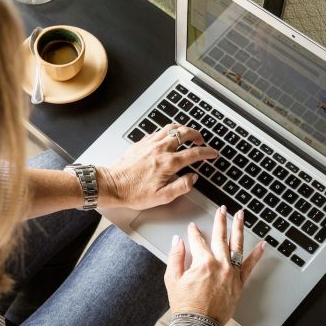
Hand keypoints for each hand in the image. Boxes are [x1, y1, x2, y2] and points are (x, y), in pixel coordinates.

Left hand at [98, 123, 217, 210]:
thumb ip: (182, 186)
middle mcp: (160, 150)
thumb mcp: (162, 197)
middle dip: (197, 135)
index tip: (213, 153)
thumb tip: (193, 178)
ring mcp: (150, 144)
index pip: (194, 153)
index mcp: (168, 163)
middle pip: (184, 134)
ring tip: (188, 134)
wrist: (112, 185)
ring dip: (183, 129)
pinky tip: (168, 136)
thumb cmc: (133, 193)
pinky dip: (168, 131)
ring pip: (171, 128)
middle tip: (201, 140)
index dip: (207, 152)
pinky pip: (158, 131)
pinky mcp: (141, 143)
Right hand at [164, 207, 265, 325]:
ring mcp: (232, 273)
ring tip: (241, 216)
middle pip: (220, 237)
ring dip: (239, 229)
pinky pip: (250, 266)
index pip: (198, 240)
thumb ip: (176, 257)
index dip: (193, 232)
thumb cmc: (185, 305)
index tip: (192, 227)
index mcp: (203, 262)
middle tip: (222, 210)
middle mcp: (220, 265)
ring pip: (237, 246)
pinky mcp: (239, 283)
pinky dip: (257, 254)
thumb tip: (178, 241)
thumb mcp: (172, 279)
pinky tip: (262, 244)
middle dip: (220, 221)